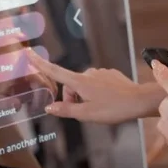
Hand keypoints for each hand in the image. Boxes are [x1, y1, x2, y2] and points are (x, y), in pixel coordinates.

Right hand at [27, 50, 159, 123]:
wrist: (139, 100)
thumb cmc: (113, 108)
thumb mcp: (87, 114)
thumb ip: (66, 110)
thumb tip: (49, 107)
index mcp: (80, 82)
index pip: (55, 71)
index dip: (40, 63)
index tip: (29, 53)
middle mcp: (88, 73)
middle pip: (70, 85)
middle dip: (72, 97)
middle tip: (84, 112)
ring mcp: (100, 72)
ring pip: (84, 85)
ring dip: (85, 96)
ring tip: (99, 108)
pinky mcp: (110, 74)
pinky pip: (97, 83)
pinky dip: (97, 92)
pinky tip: (108, 100)